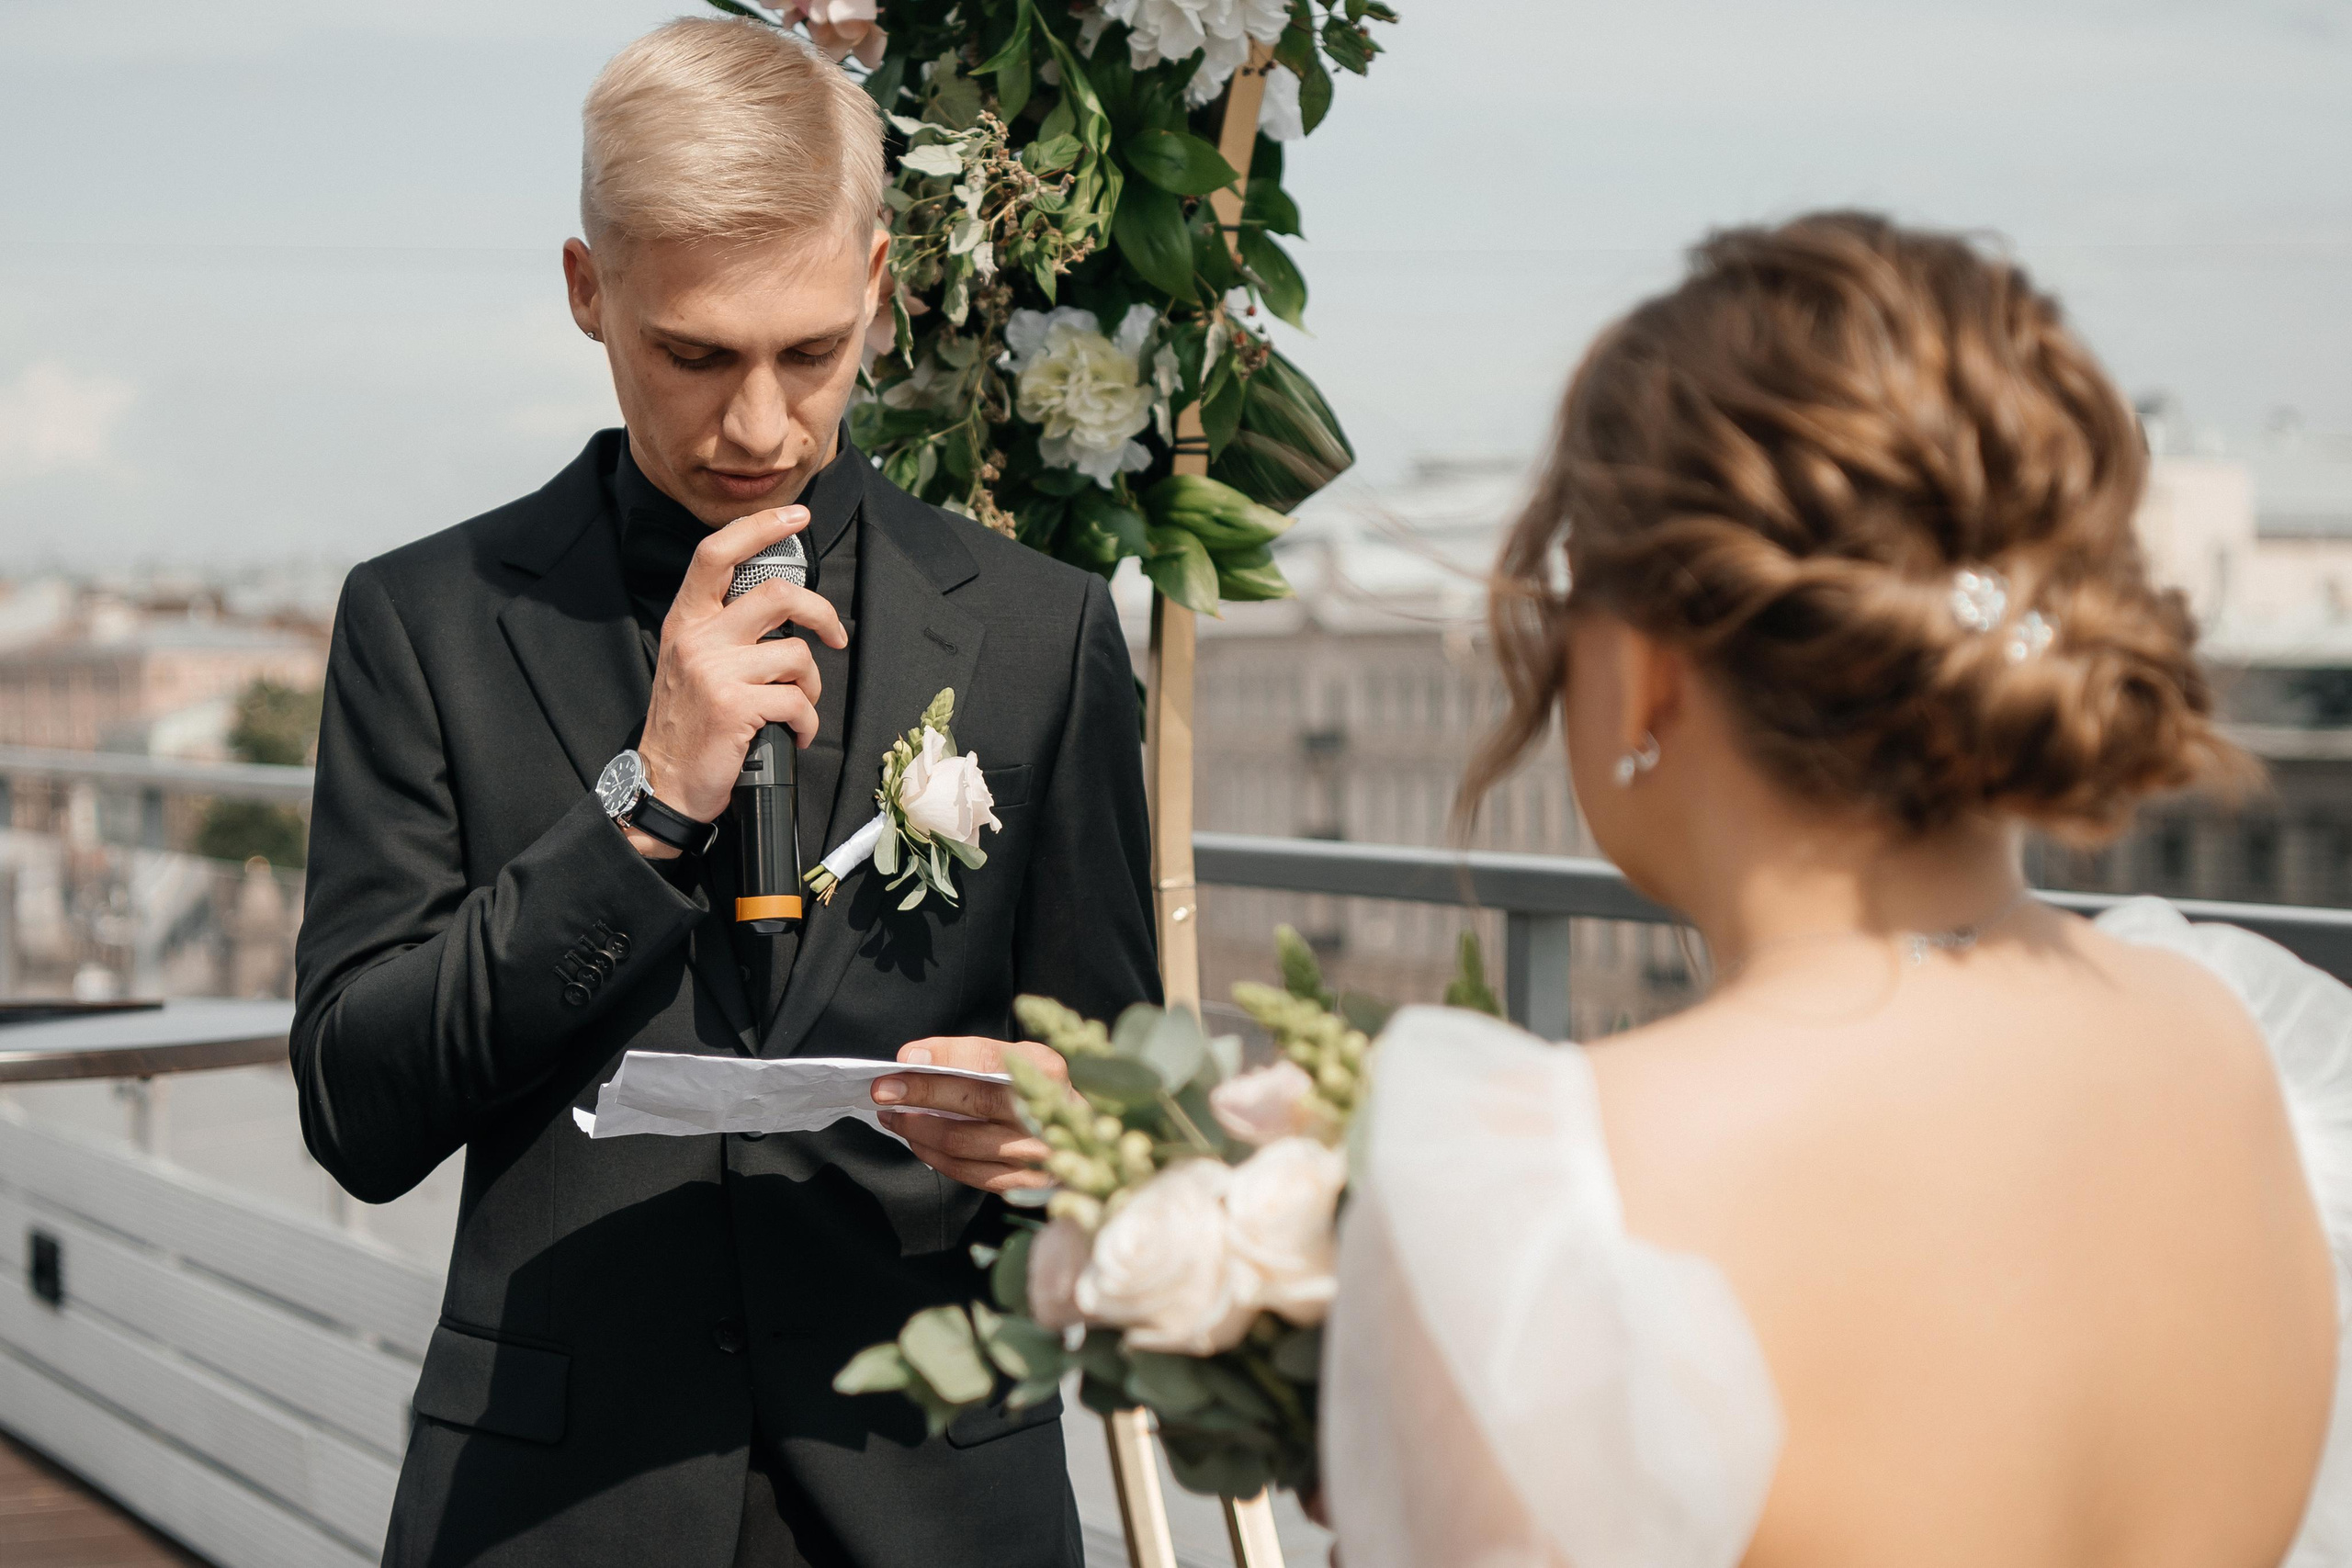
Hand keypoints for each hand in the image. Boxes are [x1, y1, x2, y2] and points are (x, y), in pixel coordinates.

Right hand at [635, 505, 848, 828]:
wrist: (665, 783)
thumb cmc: (689, 724)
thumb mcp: (692, 662)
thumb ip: (726, 629)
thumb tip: (785, 607)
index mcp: (686, 620)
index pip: (717, 553)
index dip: (760, 526)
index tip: (796, 515)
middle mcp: (697, 638)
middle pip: (777, 594)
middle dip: (822, 613)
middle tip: (835, 635)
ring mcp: (714, 671)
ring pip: (796, 655)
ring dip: (812, 686)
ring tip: (799, 706)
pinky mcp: (734, 706)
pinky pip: (797, 702)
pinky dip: (807, 722)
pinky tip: (795, 734)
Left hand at [873, 1036, 1066, 1193]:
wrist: (1088, 1138)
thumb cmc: (1040, 1093)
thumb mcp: (1022, 1060)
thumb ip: (974, 1056)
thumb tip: (913, 1059)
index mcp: (1046, 1069)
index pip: (988, 1057)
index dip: (943, 1056)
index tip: (904, 1059)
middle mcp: (1045, 1110)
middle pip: (972, 1101)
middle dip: (919, 1094)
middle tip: (882, 1091)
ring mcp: (1036, 1151)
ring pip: (962, 1141)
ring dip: (917, 1128)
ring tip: (892, 1116)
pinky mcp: (1024, 1182)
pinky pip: (967, 1172)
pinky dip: (933, 1155)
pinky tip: (916, 1141)